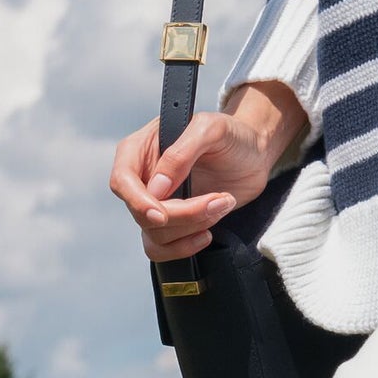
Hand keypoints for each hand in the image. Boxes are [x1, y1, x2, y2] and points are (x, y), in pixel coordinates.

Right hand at [110, 81, 306, 259]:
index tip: (162, 215)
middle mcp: (143, 178)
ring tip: (222, 204)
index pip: (122, 180)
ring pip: (155, 235)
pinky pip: (163, 248)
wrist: (254, 153)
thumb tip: (157, 188)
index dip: (138, 202)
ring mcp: (156, 202)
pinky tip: (207, 232)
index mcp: (141, 148)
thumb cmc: (231, 134)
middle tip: (218, 200)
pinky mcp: (173, 222)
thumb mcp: (211, 129)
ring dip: (191, 227)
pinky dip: (185, 247)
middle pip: (142, 213)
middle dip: (182, 215)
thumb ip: (181, 152)